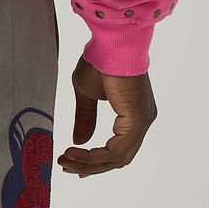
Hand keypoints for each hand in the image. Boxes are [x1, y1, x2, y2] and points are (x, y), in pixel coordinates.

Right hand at [56, 56, 157, 176]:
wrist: (110, 40)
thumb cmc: (100, 59)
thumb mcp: (86, 92)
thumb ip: (85, 117)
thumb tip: (79, 141)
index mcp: (133, 114)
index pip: (118, 148)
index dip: (97, 160)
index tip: (76, 165)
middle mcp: (142, 121)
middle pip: (118, 158)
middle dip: (91, 166)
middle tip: (67, 167)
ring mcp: (141, 121)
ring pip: (117, 158)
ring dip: (90, 164)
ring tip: (66, 161)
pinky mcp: (137, 119)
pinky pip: (117, 150)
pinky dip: (96, 156)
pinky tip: (77, 154)